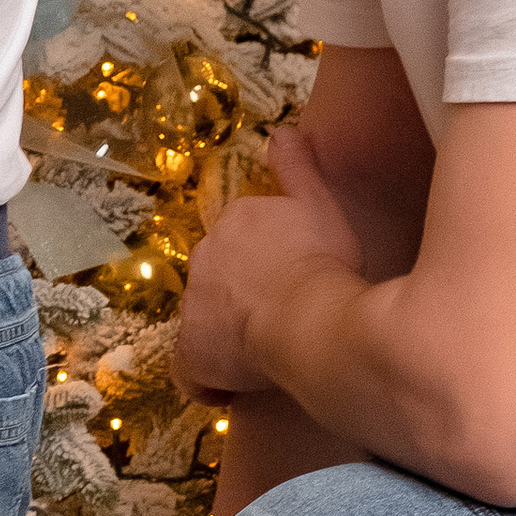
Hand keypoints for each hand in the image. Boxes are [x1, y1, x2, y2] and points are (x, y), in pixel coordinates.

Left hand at [176, 128, 360, 400]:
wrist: (312, 320)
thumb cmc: (325, 263)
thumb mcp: (320, 205)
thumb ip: (298, 166)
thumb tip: (280, 129)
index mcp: (235, 221)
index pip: (239, 242)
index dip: (263, 265)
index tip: (289, 281)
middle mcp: (204, 256)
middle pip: (219, 278)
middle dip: (240, 297)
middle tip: (281, 318)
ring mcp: (192, 304)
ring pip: (205, 320)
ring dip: (227, 334)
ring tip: (265, 353)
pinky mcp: (190, 351)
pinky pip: (192, 370)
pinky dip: (209, 378)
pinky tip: (236, 386)